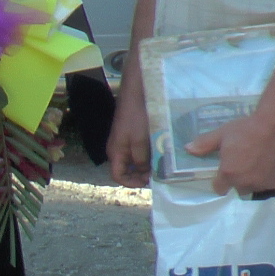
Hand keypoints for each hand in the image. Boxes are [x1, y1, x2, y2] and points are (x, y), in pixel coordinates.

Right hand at [109, 71, 150, 186]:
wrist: (136, 92)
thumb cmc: (136, 117)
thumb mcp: (140, 141)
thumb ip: (141, 160)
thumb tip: (144, 173)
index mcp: (115, 152)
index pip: (117, 176)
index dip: (131, 183)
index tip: (148, 182)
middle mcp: (116, 149)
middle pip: (125, 170)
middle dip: (140, 175)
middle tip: (157, 175)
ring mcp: (123, 141)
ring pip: (133, 160)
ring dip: (145, 165)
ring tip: (159, 165)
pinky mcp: (130, 133)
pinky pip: (136, 150)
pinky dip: (146, 154)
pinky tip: (157, 152)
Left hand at [183, 113, 274, 195]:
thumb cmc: (246, 129)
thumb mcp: (222, 134)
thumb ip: (204, 144)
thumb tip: (188, 149)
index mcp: (229, 173)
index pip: (219, 189)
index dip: (220, 181)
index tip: (224, 171)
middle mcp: (245, 183)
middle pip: (238, 189)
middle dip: (238, 180)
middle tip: (242, 164)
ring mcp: (262, 184)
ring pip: (254, 188)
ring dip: (253, 181)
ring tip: (256, 164)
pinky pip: (268, 185)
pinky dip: (267, 179)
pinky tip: (268, 164)